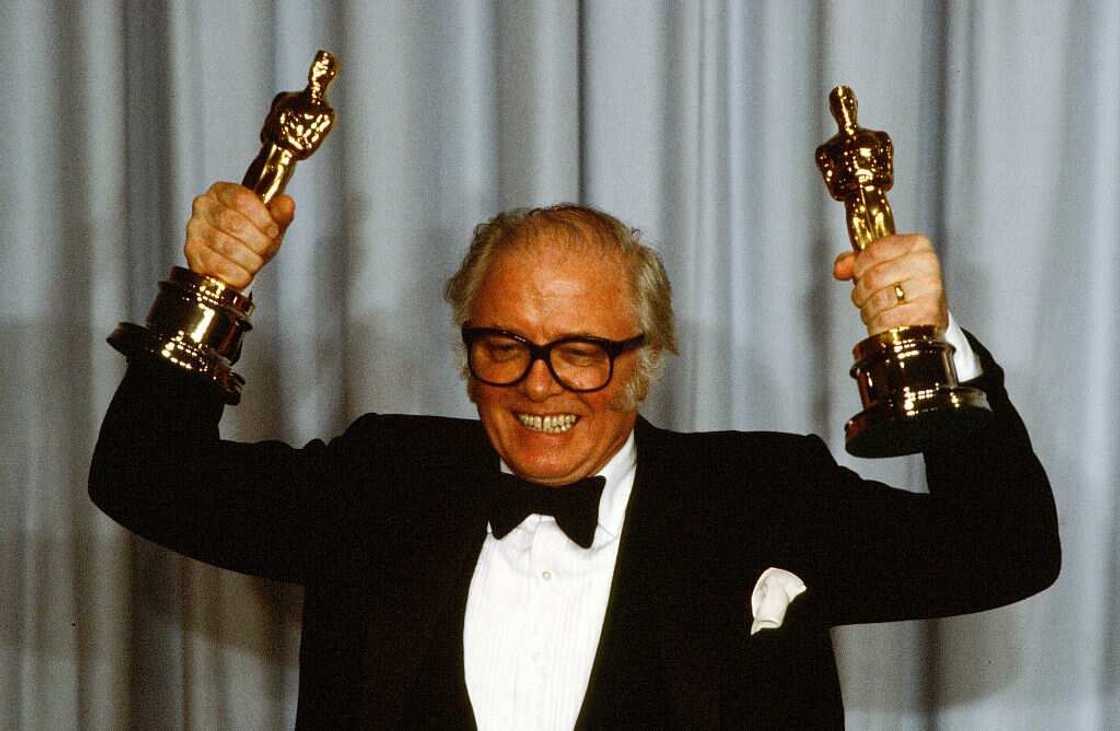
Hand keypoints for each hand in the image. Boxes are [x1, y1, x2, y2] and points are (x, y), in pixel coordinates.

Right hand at [183, 182, 294, 288]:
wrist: (236, 264)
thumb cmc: (252, 239)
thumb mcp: (271, 224)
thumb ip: (280, 213)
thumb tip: (286, 203)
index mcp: (223, 191)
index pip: (241, 199)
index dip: (262, 218)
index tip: (272, 230)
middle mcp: (204, 206)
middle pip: (234, 224)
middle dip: (259, 242)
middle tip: (265, 249)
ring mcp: (194, 229)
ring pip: (228, 247)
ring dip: (250, 259)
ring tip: (254, 261)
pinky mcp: (192, 253)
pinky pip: (219, 266)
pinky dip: (238, 274)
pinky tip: (242, 271)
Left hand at [832, 234, 947, 335]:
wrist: (925, 321)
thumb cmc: (904, 292)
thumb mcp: (883, 267)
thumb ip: (858, 261)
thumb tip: (840, 267)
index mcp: (918, 245)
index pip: (874, 250)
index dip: (860, 266)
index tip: (863, 273)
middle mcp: (925, 266)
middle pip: (872, 277)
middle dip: (862, 291)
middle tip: (872, 295)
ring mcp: (927, 291)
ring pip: (876, 299)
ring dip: (869, 309)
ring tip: (882, 309)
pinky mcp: (922, 316)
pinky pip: (883, 320)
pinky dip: (877, 324)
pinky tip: (888, 321)